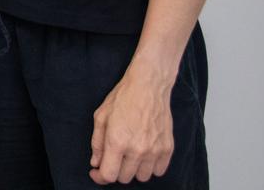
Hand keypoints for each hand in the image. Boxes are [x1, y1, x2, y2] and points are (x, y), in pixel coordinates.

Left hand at [89, 65, 174, 183]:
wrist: (148, 86)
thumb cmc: (123, 98)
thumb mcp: (101, 116)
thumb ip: (97, 142)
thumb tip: (96, 162)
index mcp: (117, 141)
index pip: (109, 175)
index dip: (100, 176)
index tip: (97, 172)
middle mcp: (137, 149)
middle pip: (124, 178)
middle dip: (115, 170)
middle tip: (113, 158)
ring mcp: (154, 150)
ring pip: (142, 177)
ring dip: (133, 170)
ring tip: (129, 155)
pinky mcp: (168, 149)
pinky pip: (158, 171)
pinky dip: (150, 167)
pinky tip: (144, 155)